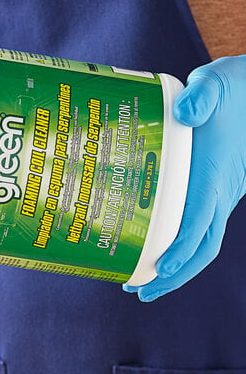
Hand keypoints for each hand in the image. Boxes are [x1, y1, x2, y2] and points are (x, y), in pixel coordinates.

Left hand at [124, 55, 245, 300]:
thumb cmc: (234, 87)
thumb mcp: (216, 83)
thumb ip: (203, 96)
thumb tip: (186, 112)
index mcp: (216, 174)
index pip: (200, 222)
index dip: (181, 249)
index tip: (160, 270)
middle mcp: (221, 191)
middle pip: (202, 246)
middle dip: (174, 274)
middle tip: (139, 291)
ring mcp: (220, 192)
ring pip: (202, 240)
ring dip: (175, 265)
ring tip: (141, 280)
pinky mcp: (215, 188)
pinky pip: (199, 225)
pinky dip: (180, 244)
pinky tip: (153, 244)